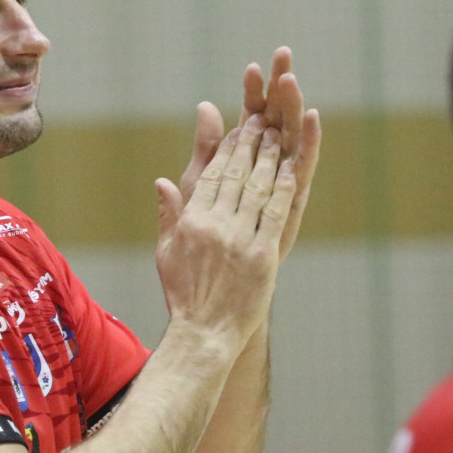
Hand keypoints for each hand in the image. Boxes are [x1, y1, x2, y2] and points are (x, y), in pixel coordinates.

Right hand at [155, 113, 295, 350]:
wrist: (205, 332)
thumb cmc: (184, 295)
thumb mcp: (167, 252)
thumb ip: (168, 214)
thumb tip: (161, 181)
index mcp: (192, 222)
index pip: (212, 175)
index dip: (227, 149)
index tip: (238, 128)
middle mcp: (215, 225)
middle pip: (236, 174)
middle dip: (250, 144)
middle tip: (263, 120)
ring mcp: (239, 239)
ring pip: (257, 188)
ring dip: (269, 158)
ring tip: (279, 136)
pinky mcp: (262, 255)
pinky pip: (275, 213)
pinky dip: (283, 189)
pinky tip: (292, 170)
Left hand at [178, 47, 321, 260]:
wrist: (218, 288)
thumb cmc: (205, 237)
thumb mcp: (198, 186)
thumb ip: (205, 147)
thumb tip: (205, 105)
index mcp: (243, 162)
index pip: (250, 117)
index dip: (252, 93)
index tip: (253, 65)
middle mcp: (268, 169)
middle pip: (276, 119)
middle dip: (279, 88)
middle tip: (284, 54)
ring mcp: (281, 184)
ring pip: (290, 137)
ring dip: (293, 107)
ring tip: (292, 78)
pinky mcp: (292, 202)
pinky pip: (301, 166)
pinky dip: (308, 142)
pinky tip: (312, 117)